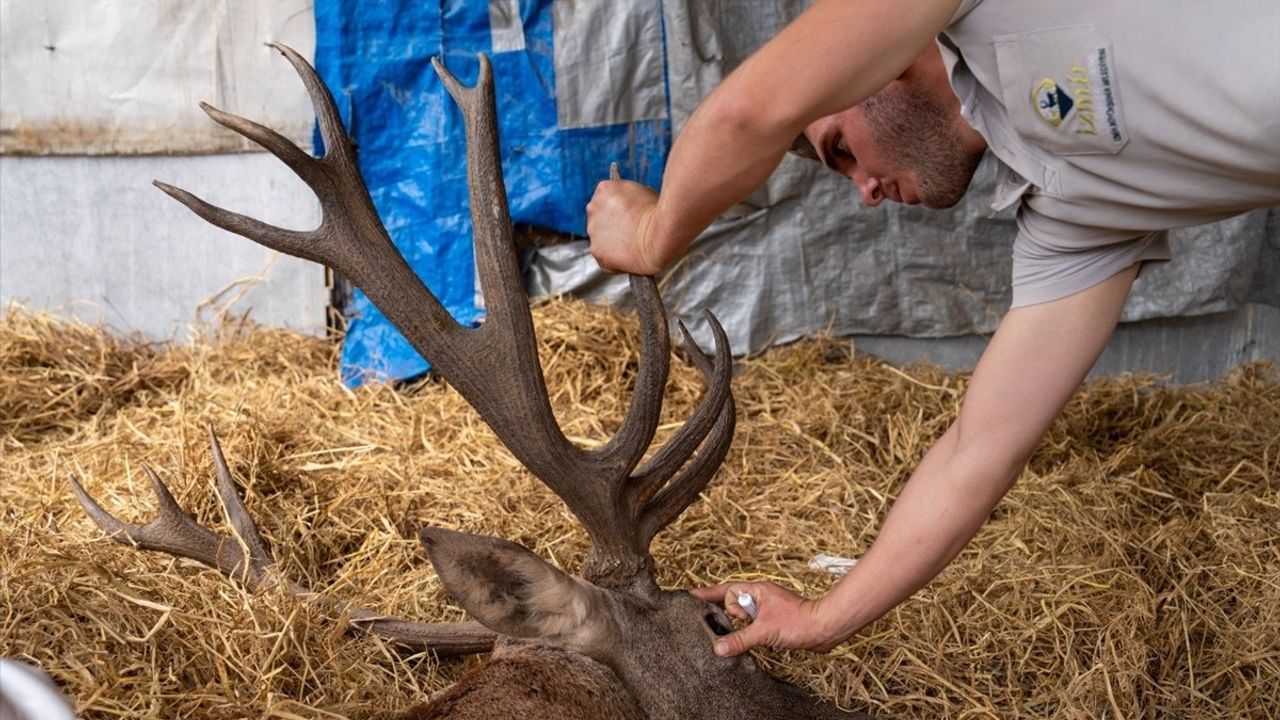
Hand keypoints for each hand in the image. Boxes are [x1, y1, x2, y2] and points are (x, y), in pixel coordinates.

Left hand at [586, 178, 662, 274]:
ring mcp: (593, 230)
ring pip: (600, 237)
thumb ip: (627, 197)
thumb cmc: (659, 214)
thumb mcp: (642, 193)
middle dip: (613, 224)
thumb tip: (626, 206)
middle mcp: (593, 207)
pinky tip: (629, 255)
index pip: (605, 198)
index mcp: (605, 189)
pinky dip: (613, 258)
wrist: (660, 236)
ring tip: (632, 244)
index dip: (619, 209)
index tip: (630, 216)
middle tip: (631, 231)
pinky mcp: (596, 250)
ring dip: (612, 241)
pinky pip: (603, 255)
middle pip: (599, 217)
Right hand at [690, 581, 844, 656]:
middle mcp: (759, 596)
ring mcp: (766, 608)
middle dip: (727, 615)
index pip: (725, 590)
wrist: (825, 628)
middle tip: (724, 626)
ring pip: (742, 615)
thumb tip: (719, 648)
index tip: (689, 596)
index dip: (708, 595)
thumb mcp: (764, 631)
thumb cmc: (798, 621)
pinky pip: (752, 624)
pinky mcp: (773, 620)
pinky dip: (748, 632)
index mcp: (755, 590)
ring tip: (738, 635)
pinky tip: (747, 641)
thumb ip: (740, 639)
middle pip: (731, 603)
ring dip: (738, 625)